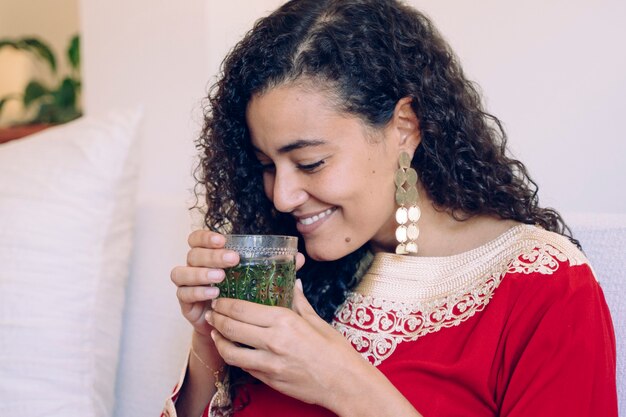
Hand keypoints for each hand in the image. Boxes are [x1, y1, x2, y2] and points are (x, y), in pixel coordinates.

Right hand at [171, 230, 304, 338]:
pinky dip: (196, 292)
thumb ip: (274, 267)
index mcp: (210, 256)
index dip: (206, 236)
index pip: (198, 239)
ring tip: (220, 277)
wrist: (230, 329)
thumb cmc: (243, 298)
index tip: (222, 239)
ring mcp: (188, 285)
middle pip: (193, 254)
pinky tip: (212, 294)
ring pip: (181, 272)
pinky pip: (183, 294)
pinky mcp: (186, 304)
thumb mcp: (257, 280)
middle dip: (211, 255)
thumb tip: (298, 258)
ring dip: (201, 273)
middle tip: (232, 259)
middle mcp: (195, 267)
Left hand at [207, 280, 371, 412]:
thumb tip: (293, 283)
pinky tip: (233, 349)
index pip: (243, 309)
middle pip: (232, 327)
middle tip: (211, 313)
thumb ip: (299, 301)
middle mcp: (273, 342)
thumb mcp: (317, 321)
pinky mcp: (269, 380)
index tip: (219, 300)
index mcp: (285, 321)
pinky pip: (244, 366)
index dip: (225, 304)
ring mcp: (269, 364)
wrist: (344, 383)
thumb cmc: (335, 351)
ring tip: (214, 332)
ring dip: (218, 340)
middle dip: (216, 319)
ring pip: (231, 351)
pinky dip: (234, 356)